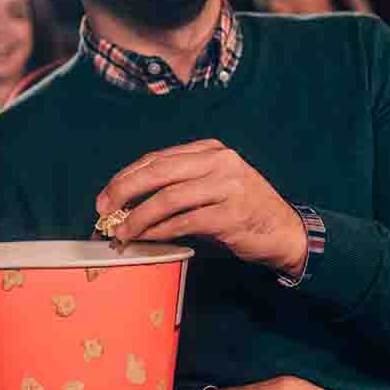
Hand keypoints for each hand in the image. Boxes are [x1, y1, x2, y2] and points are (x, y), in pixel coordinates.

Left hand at [95, 139, 307, 276]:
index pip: (157, 159)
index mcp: (210, 150)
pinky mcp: (231, 214)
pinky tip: (148, 239)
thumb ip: (177, 186)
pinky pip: (185, 222)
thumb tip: (129, 203)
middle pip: (158, 172)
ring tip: (123, 233)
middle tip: (104, 211)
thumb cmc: (241, 210)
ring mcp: (228, 187)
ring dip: (139, 218)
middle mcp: (219, 163)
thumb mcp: (212, 186)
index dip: (127, 177)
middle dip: (124, 191)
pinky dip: (161, 231)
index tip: (106, 195)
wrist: (285, 232)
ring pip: (168, 198)